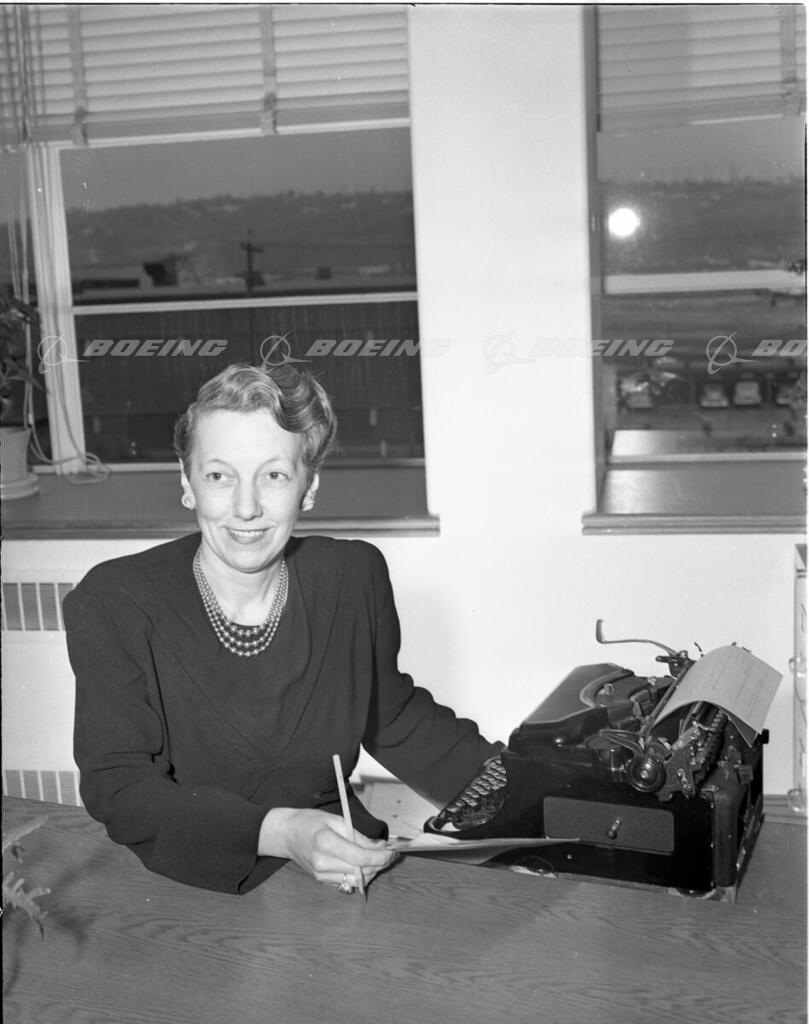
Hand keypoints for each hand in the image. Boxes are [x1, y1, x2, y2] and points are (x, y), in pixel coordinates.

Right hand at [258, 807, 398, 887]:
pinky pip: (347, 883)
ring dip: (372, 871)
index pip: (360, 857)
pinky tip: (365, 864)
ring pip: (356, 880)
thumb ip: (358, 835)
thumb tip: (380, 847)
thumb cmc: (310, 822)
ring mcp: (321, 875)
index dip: (380, 857)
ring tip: (380, 859)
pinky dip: (360, 875)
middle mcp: (322, 863)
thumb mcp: (336, 819)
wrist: (287, 834)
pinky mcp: (321, 881)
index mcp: (325, 842)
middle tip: (392, 855)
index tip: (393, 852)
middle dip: (380, 864)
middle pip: (360, 871)